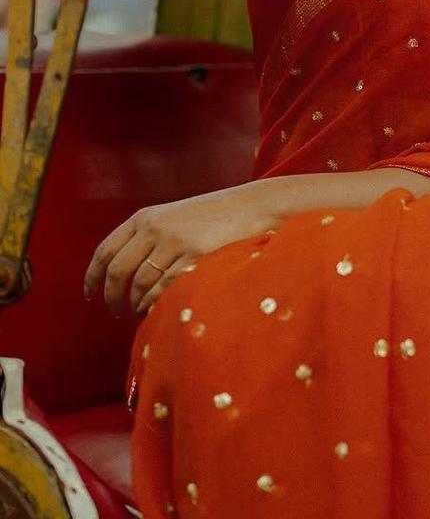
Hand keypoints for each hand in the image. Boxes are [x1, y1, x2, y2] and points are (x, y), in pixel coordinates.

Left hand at [83, 184, 277, 316]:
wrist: (251, 206)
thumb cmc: (213, 216)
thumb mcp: (173, 217)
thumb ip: (147, 237)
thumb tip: (120, 275)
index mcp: (145, 217)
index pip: (106, 251)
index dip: (92, 277)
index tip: (90, 295)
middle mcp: (155, 228)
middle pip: (118, 272)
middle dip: (112, 298)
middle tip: (115, 312)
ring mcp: (175, 242)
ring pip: (140, 285)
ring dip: (135, 305)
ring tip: (139, 312)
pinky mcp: (195, 257)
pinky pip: (163, 290)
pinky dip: (154, 304)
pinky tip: (155, 309)